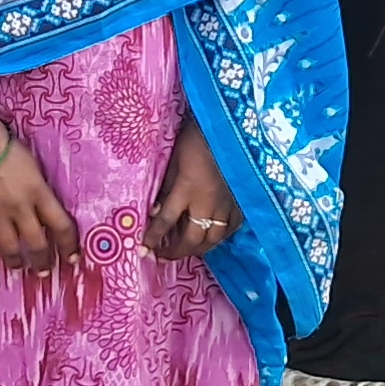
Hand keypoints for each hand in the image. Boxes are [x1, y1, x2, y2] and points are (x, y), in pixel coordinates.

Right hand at [0, 84, 78, 271]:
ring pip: (10, 247)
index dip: (69, 246)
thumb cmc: (3, 142)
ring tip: (17, 267)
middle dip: (43, 261)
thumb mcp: (32, 164)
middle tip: (43, 271)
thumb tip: (44, 207)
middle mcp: (20, 206)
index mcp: (39, 191)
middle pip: (37, 243)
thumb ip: (38, 187)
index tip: (72, 259)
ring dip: (16, 262)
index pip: (61, 226)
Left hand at [144, 120, 241, 264]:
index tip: (143, 249)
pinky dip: (220, 237)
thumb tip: (156, 212)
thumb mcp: (173, 161)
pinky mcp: (241, 202)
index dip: (154, 238)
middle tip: (163, 256)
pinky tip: (212, 237)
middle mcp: (208, 203)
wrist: (228, 129)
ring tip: (185, 251)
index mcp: (187, 190)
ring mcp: (227, 205)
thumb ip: (165, 188)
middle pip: (191, 238)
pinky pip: (231, 228)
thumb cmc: (195, 140)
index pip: (166, 222)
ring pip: (213, 239)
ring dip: (197, 249)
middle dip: (176, 251)